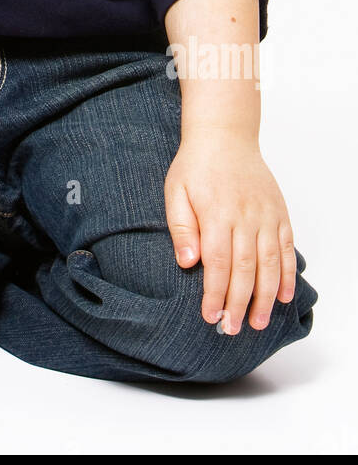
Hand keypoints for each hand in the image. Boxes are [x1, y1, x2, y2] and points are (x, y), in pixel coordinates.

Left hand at [164, 136, 296, 334]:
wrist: (225, 136)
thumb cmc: (196, 165)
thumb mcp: (176, 191)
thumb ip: (181, 228)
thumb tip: (188, 262)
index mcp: (217, 214)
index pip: (218, 263)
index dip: (215, 293)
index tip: (210, 316)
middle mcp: (245, 217)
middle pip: (245, 269)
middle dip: (239, 304)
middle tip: (233, 329)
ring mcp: (265, 216)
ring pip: (269, 264)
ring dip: (265, 297)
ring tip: (258, 322)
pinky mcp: (279, 213)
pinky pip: (286, 248)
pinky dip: (287, 274)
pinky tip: (282, 295)